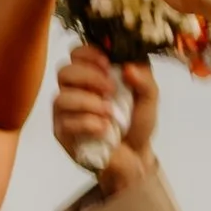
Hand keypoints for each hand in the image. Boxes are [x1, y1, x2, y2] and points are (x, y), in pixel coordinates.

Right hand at [52, 45, 156, 188]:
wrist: (134, 156)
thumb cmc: (137, 123)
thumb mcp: (149, 97)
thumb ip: (144, 79)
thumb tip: (128, 67)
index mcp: (92, 74)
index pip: (76, 53)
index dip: (89, 54)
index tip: (108, 64)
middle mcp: (74, 89)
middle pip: (64, 71)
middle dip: (89, 77)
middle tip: (111, 89)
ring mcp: (66, 112)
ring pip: (61, 97)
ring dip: (88, 102)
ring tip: (109, 113)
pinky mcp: (63, 133)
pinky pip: (66, 123)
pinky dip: (88, 124)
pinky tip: (104, 129)